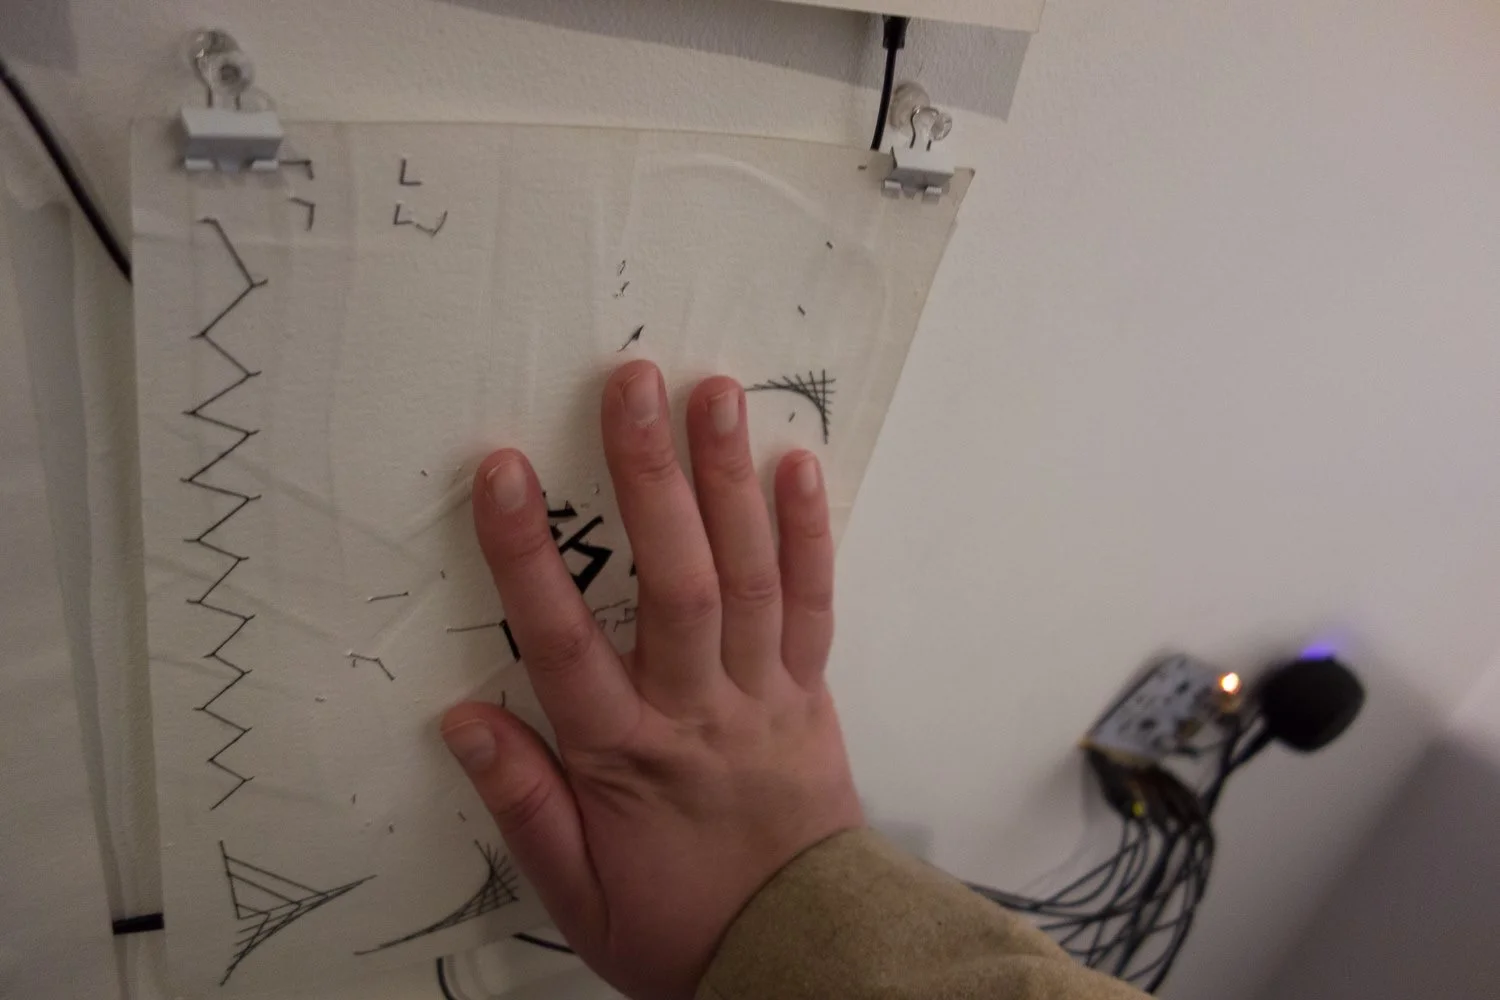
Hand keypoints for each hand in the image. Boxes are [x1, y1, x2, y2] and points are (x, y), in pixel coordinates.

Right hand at [441, 361, 863, 999]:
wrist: (800, 952)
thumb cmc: (678, 922)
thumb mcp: (576, 894)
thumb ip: (523, 803)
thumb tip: (460, 720)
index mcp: (626, 757)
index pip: (563, 642)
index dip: (526, 553)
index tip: (500, 470)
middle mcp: (698, 712)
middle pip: (673, 582)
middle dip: (648, 476)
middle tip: (631, 382)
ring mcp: (764, 696)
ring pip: (750, 577)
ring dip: (729, 479)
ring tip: (713, 394)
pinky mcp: (810, 692)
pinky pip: (814, 604)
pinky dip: (808, 533)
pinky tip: (797, 466)